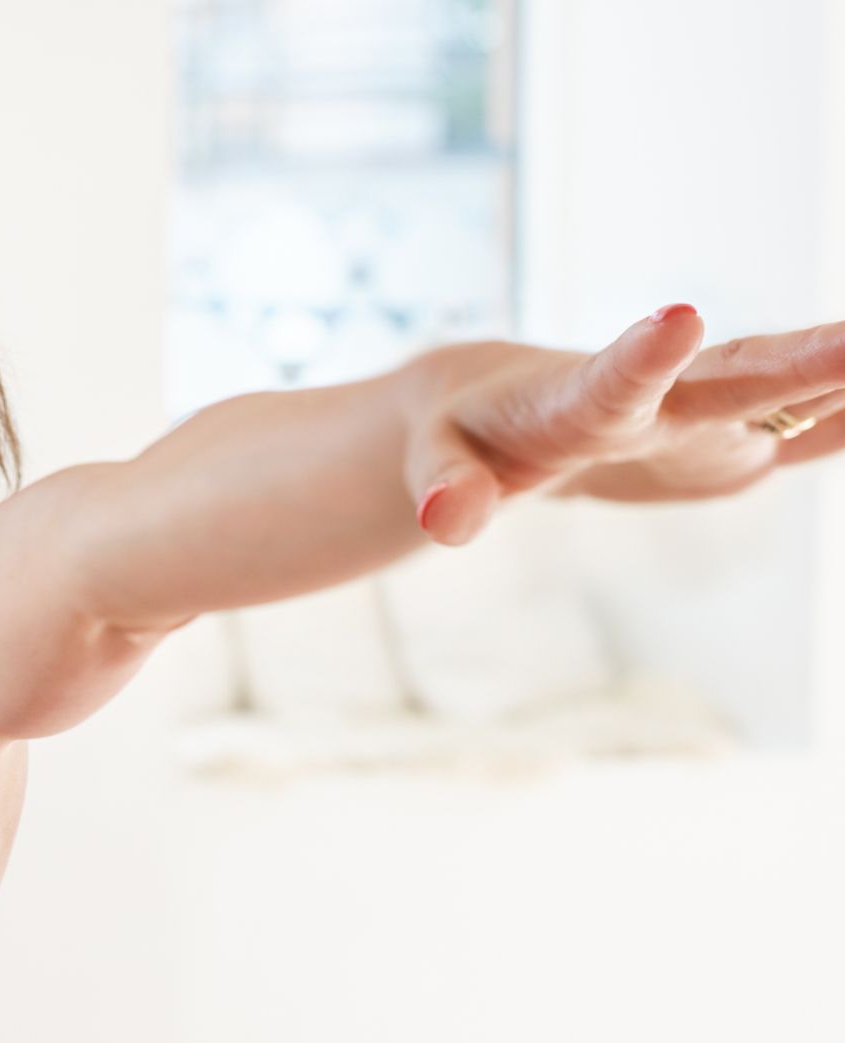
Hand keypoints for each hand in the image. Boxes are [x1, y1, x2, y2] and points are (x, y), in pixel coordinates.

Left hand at [404, 305, 844, 544]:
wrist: (506, 406)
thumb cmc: (463, 436)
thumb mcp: (439, 466)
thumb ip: (446, 490)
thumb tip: (441, 525)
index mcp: (581, 405)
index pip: (615, 380)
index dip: (643, 355)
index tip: (677, 314)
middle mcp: (659, 399)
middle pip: (738, 379)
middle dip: (806, 360)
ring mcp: (705, 417)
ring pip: (791, 390)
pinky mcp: (732, 440)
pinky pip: (809, 426)